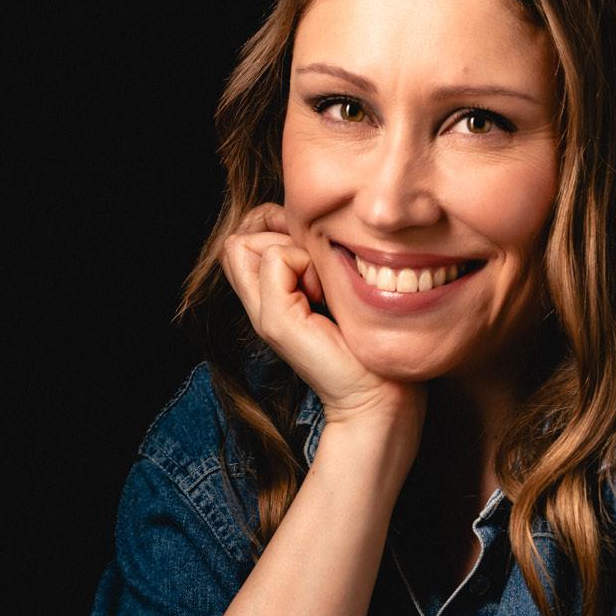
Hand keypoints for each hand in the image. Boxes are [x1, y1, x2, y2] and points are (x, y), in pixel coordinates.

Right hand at [220, 204, 423, 430]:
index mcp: (271, 296)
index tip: (314, 255)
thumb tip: (302, 221)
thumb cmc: (367, 342)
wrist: (378, 394)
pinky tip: (325, 296)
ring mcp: (263, 313)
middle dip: (278, 235)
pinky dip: (304, 265)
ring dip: (292, 250)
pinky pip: (276, 258)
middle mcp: (259, 304)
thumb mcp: (334, 287)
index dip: (274, 227)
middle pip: (237, 238)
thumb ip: (311, 258)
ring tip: (321, 287)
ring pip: (246, 243)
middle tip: (318, 272)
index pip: (244, 236)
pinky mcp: (276, 320)